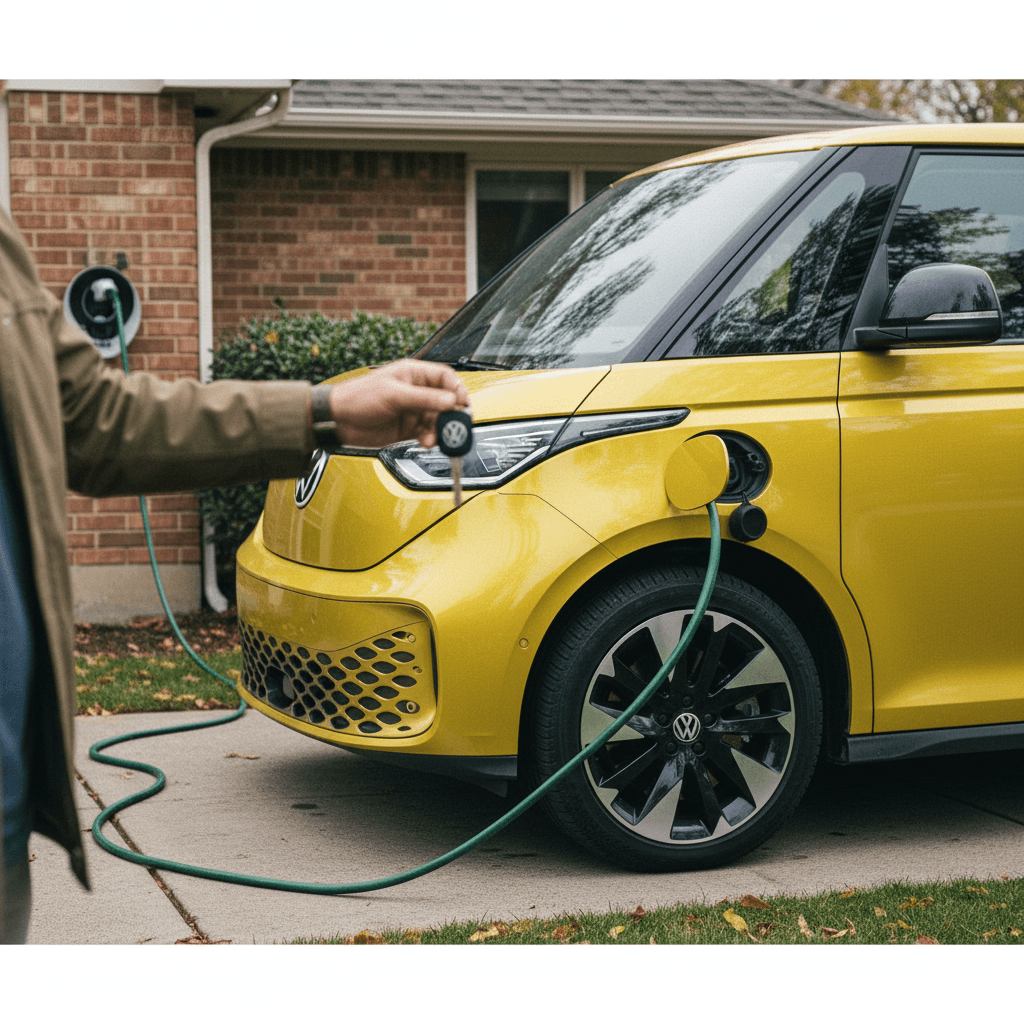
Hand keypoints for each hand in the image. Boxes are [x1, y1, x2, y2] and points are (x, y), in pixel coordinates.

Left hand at [328, 359, 470, 448]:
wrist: (338, 420)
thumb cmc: (358, 398)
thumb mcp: (394, 395)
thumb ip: (424, 399)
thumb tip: (451, 401)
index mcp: (413, 375)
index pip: (445, 378)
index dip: (457, 390)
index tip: (462, 405)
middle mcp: (416, 392)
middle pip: (446, 401)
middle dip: (452, 414)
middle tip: (456, 426)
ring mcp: (413, 410)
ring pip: (438, 420)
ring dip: (441, 430)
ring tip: (437, 437)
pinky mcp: (408, 428)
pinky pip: (428, 433)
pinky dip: (431, 439)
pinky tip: (427, 442)